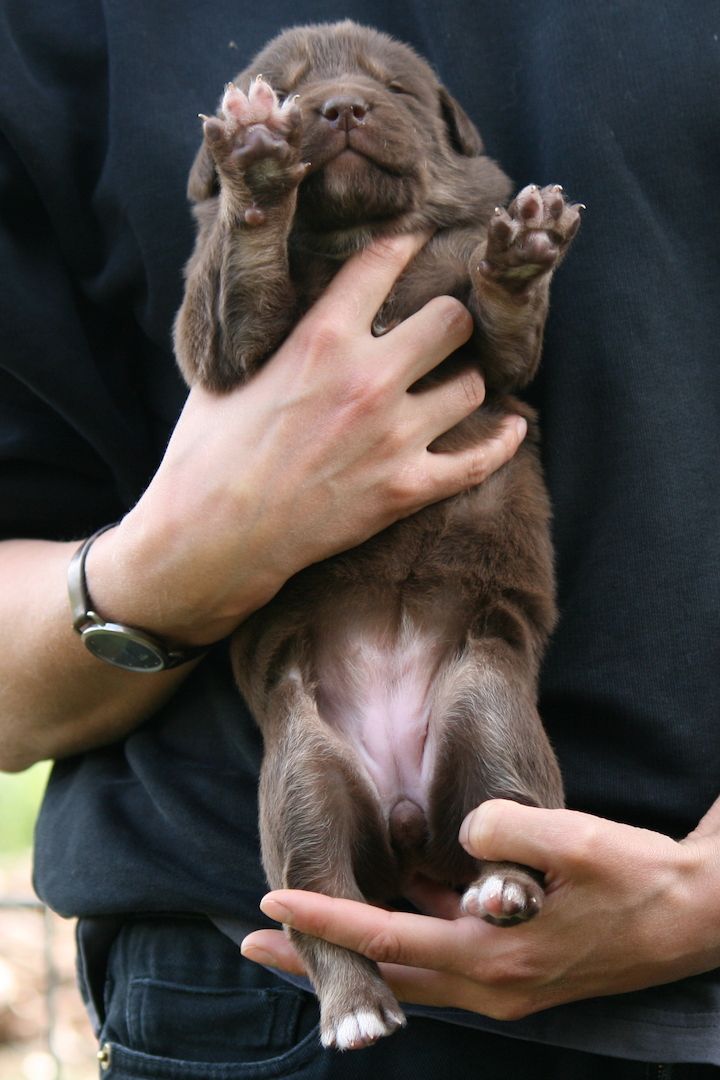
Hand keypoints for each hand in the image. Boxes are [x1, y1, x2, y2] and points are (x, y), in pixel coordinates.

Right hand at [89, 234, 525, 645]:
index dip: (406, 243)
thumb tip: (279, 307)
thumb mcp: (226, 374)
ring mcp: (393, 438)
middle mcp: (368, 379)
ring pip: (472, 385)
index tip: (419, 239)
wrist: (212, 538)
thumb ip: (268, 337)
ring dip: (467, 378)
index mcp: (320, 339)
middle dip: (451, 317)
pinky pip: (479, 462)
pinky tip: (514, 429)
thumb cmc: (206, 455)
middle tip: (443, 325)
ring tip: (458, 378)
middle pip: (451, 320)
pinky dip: (502, 443)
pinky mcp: (405, 489)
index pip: (383, 264)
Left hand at [242, 798, 719, 1020]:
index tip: (269, 905)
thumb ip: (507, 833)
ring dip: (356, 950)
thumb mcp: (575, 842)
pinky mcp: (516, 974)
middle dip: (317, 957)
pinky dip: (401, 943)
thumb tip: (462, 830)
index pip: (387, 938)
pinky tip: (386, 910)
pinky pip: (442, 961)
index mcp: (493, 958)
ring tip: (303, 929)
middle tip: (253, 942)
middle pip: (383, 970)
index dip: (326, 920)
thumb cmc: (637, 878)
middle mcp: (490, 985)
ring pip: (409, 971)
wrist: (693, 918)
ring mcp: (504, 987)